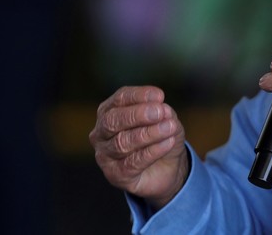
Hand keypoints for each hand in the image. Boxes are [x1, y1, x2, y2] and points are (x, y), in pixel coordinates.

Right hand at [89, 86, 188, 208]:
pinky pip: (132, 163)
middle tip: (159, 112)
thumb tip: (162, 109)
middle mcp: (101, 133)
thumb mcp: (166, 119)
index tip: (160, 96)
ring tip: (169, 128)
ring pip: (122, 142)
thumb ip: (164, 112)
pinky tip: (167, 143)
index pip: (120, 99)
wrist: (167, 167)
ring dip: (149, 133)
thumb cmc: (161, 136)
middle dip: (138, 115)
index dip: (138, 96)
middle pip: (113, 120)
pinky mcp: (115, 175)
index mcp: (110, 111)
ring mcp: (104, 155)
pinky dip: (152, 151)